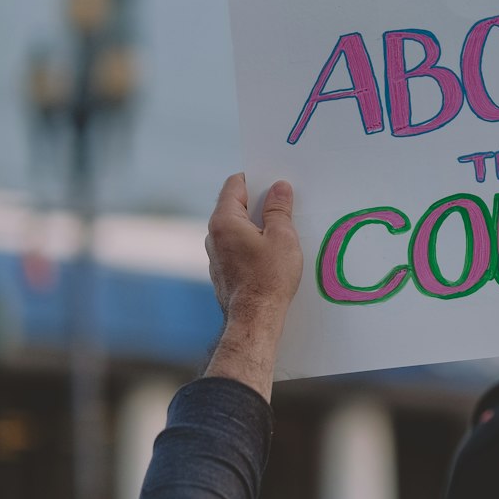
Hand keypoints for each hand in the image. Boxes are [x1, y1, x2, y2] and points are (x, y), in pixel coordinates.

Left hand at [204, 174, 302, 398]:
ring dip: (258, 226)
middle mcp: (213, 235)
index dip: (257, 179)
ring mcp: (216, 254)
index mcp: (224, 220)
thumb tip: (279, 188)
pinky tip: (273, 254)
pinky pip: (238, 247)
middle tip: (285, 206)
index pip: (235, 184)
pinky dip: (253, 244)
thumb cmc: (269, 279)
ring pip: (237, 228)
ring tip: (283, 232)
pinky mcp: (223, 271)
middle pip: (236, 206)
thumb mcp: (282, 237)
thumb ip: (279, 209)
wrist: (255, 320)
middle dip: (260, 203)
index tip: (276, 182)